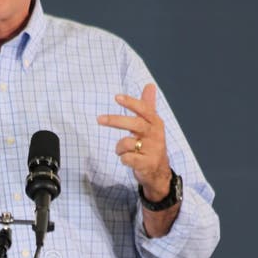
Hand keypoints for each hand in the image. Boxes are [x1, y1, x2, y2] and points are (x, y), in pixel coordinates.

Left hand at [97, 83, 171, 201]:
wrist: (159, 171)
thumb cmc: (151, 144)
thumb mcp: (152, 125)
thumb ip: (148, 105)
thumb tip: (150, 85)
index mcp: (155, 123)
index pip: (144, 109)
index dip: (131, 103)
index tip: (117, 97)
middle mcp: (155, 135)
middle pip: (135, 124)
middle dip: (116, 120)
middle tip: (99, 119)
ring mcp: (152, 150)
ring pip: (126, 143)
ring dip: (119, 148)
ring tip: (123, 151)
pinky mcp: (147, 164)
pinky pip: (126, 158)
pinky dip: (123, 159)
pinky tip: (128, 160)